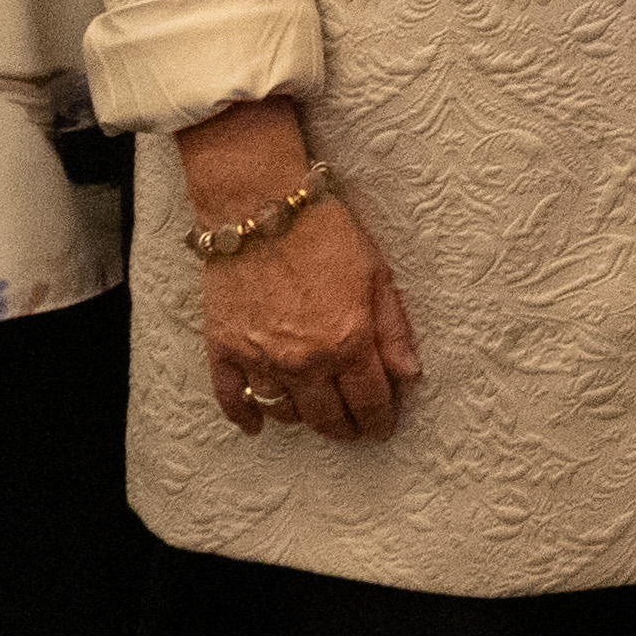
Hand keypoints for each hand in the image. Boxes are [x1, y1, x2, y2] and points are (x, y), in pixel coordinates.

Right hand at [182, 104, 421, 441]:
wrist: (259, 206)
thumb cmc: (324, 233)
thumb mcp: (377, 275)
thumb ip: (394, 330)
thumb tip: (410, 374)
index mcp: (348, 342)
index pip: (370, 402)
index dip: (380, 420)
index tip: (382, 427)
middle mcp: (304, 360)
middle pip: (328, 416)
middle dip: (346, 428)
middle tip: (353, 429)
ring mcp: (261, 358)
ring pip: (284, 411)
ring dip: (303, 418)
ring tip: (315, 414)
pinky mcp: (225, 348)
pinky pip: (231, 397)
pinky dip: (243, 416)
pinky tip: (256, 425)